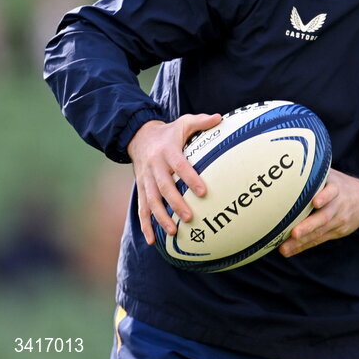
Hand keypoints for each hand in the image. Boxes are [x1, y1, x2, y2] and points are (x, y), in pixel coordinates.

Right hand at [127, 113, 221, 244]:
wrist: (138, 137)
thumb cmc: (169, 133)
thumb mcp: (183, 122)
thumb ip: (201, 122)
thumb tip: (219, 118)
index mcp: (167, 151)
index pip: (179, 166)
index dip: (190, 178)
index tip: (203, 191)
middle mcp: (154, 167)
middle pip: (164, 188)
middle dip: (176, 204)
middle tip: (190, 217)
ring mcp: (145, 180)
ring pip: (151, 201)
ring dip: (161, 217)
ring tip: (175, 231)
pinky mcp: (141, 189)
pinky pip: (141, 209)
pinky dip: (145, 225)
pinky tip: (152, 240)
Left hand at [279, 170, 358, 256]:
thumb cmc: (341, 185)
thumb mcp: (333, 175)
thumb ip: (316, 173)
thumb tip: (289, 164)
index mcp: (337, 188)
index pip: (332, 191)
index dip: (325, 196)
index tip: (315, 202)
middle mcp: (338, 205)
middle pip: (324, 217)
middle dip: (309, 226)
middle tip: (294, 233)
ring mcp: (338, 221)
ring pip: (319, 232)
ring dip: (301, 242)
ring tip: (284, 248)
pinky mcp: (336, 232)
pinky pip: (318, 240)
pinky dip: (303, 246)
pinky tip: (289, 250)